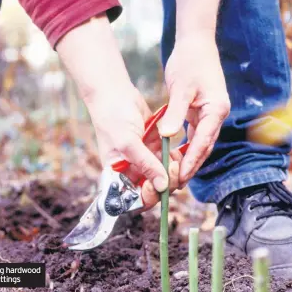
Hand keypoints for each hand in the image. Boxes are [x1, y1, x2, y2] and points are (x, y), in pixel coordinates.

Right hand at [56, 14, 181, 207]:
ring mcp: (143, 159)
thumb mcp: (127, 143)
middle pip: (154, 189)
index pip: (136, 199)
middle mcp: (131, 171)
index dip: (150, 197)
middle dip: (166, 183)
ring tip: (176, 159)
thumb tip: (162, 186)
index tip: (160, 185)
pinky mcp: (153, 147)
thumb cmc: (113, 118)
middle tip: (173, 168)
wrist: (114, 93)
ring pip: (164, 175)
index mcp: (118, 176)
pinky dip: (176, 158)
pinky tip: (179, 152)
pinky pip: (168, 159)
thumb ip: (145, 165)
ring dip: (173, 171)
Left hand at [160, 31, 230, 182]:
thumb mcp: (181, 88)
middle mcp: (217, 114)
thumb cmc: (190, 62)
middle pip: (205, 146)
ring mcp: (212, 113)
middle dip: (192, 165)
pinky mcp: (204, 111)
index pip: (203, 141)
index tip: (180, 176)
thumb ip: (176, 113)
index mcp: (217, 110)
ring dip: (190, 158)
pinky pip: (196, 133)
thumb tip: (167, 136)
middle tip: (177, 183)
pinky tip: (177, 156)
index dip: (191, 161)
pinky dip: (188, 145)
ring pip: (201, 142)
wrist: (196, 44)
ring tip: (177, 175)